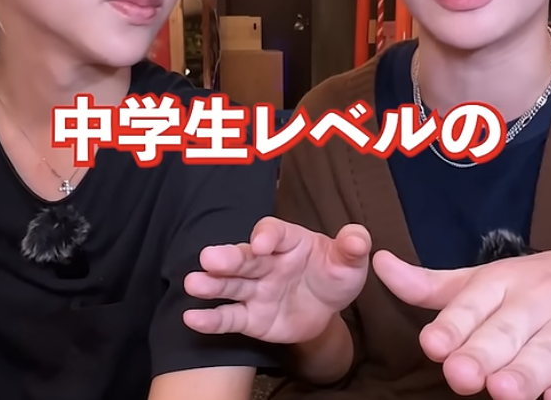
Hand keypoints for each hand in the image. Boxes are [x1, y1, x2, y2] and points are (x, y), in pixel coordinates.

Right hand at [183, 217, 370, 343]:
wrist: (326, 308)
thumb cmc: (334, 274)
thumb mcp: (349, 261)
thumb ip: (352, 247)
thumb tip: (358, 239)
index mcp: (289, 240)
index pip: (274, 232)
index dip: (267, 235)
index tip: (263, 243)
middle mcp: (266, 262)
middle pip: (245, 257)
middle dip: (228, 258)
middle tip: (209, 258)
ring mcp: (255, 289)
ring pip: (231, 285)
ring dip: (212, 284)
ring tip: (193, 283)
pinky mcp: (250, 317)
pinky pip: (229, 317)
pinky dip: (210, 318)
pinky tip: (192, 318)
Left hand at [373, 248, 550, 399]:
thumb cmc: (534, 288)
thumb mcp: (483, 281)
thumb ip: (430, 286)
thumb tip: (377, 264)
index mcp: (502, 281)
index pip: (473, 304)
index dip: (452, 326)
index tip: (431, 345)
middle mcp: (538, 299)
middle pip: (507, 330)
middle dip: (483, 353)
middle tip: (460, 375)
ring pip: (548, 352)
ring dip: (525, 372)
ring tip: (502, 391)